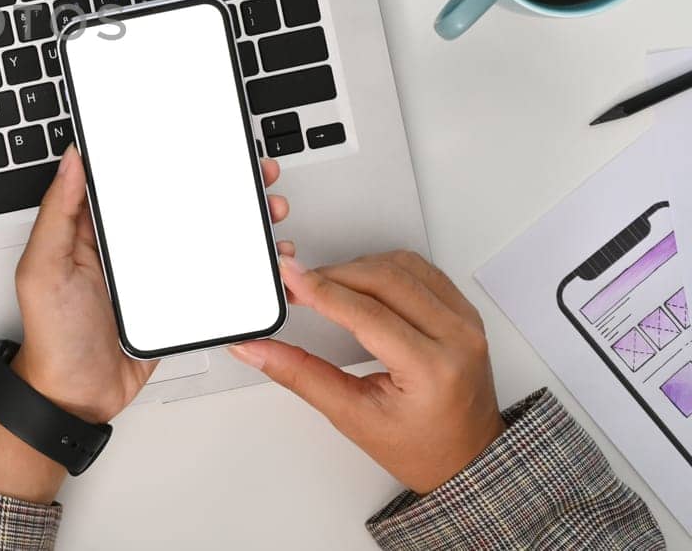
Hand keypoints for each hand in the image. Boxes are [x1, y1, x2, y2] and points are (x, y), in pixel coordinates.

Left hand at [0, 147, 289, 501]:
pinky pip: (212, 274)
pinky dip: (240, 263)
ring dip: (239, 219)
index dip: (162, 156)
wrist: (77, 397)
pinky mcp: (177, 300)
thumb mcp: (44, 267)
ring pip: (204, 234)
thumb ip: (58, 212)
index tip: (195, 138)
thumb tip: (70, 158)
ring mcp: (155, 274)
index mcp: (95, 229)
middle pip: (178, 202)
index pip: (132, 180)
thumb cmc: (52, 335)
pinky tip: (264, 255)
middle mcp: (129, 246)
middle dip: (218, 182)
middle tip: (252, 169)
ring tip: (268, 206)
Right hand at [228, 250, 505, 494]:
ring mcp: (466, 321)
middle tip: (298, 282)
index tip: (288, 277)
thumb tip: (258, 350)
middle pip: (385, 279)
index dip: (320, 290)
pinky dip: (386, 268)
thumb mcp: (353, 417)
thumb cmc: (421, 448)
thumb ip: (301, 375)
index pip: (366, 313)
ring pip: (403, 266)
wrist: (467, 459)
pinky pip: (422, 271)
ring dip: (359, 267)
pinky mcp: (465, 312)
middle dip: (333, 274)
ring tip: (328, 286)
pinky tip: (363, 281)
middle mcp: (457, 338)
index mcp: (433, 369)